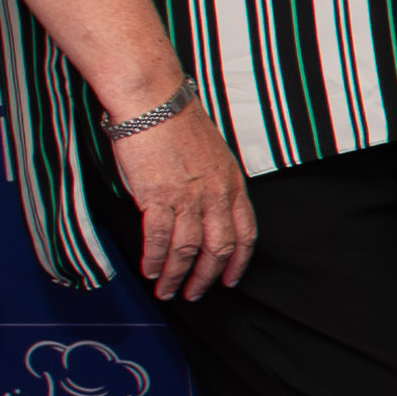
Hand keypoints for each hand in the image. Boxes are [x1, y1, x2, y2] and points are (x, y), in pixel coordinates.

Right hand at [112, 100, 254, 298]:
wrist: (154, 100)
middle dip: (207, 277)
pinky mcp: (158, 196)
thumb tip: (202, 210)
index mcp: (232, 184)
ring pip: (188, 250)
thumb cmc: (177, 122)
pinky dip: (155, 260)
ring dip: (177, 276)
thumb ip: (213, 184)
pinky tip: (151, 271)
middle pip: (218, 248)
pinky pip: (160, 239)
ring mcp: (188, 197)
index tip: (230, 280)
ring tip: (167, 291)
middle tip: (195, 294)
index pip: (245, 233)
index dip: (238, 262)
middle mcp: (215, 194)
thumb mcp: (212, 154)